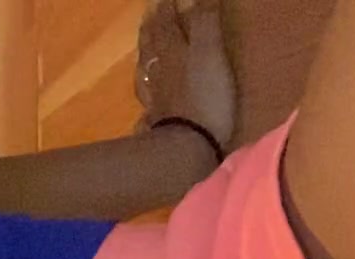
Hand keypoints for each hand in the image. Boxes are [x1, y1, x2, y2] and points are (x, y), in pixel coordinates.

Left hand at [136, 0, 236, 148]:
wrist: (186, 148)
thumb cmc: (205, 98)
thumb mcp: (210, 54)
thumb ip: (204, 23)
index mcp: (172, 55)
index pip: (166, 27)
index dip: (165, 11)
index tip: (161, 0)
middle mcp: (159, 75)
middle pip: (152, 49)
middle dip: (151, 31)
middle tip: (148, 18)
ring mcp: (156, 101)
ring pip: (147, 74)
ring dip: (146, 59)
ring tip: (144, 52)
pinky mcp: (158, 124)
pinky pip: (148, 105)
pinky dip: (147, 96)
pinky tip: (145, 103)